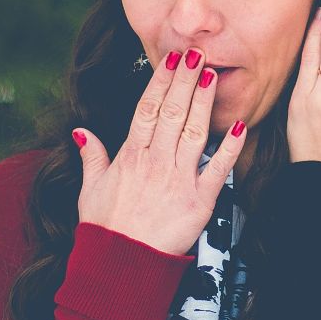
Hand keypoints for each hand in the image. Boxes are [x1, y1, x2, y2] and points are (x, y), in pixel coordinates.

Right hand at [72, 48, 247, 254]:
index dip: (160, 82)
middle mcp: (154, 163)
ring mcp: (178, 180)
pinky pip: (217, 169)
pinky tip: (240, 125)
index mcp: (130, 157)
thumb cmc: (105, 229)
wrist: (120, 266)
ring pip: (193, 132)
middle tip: (196, 53)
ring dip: (203, 102)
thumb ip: (91, 157)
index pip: (147, 110)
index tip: (170, 60)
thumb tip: (81, 131)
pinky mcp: (199, 201)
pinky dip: (229, 147)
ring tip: (212, 75)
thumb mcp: (90, 190)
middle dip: (184, 81)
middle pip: (172, 113)